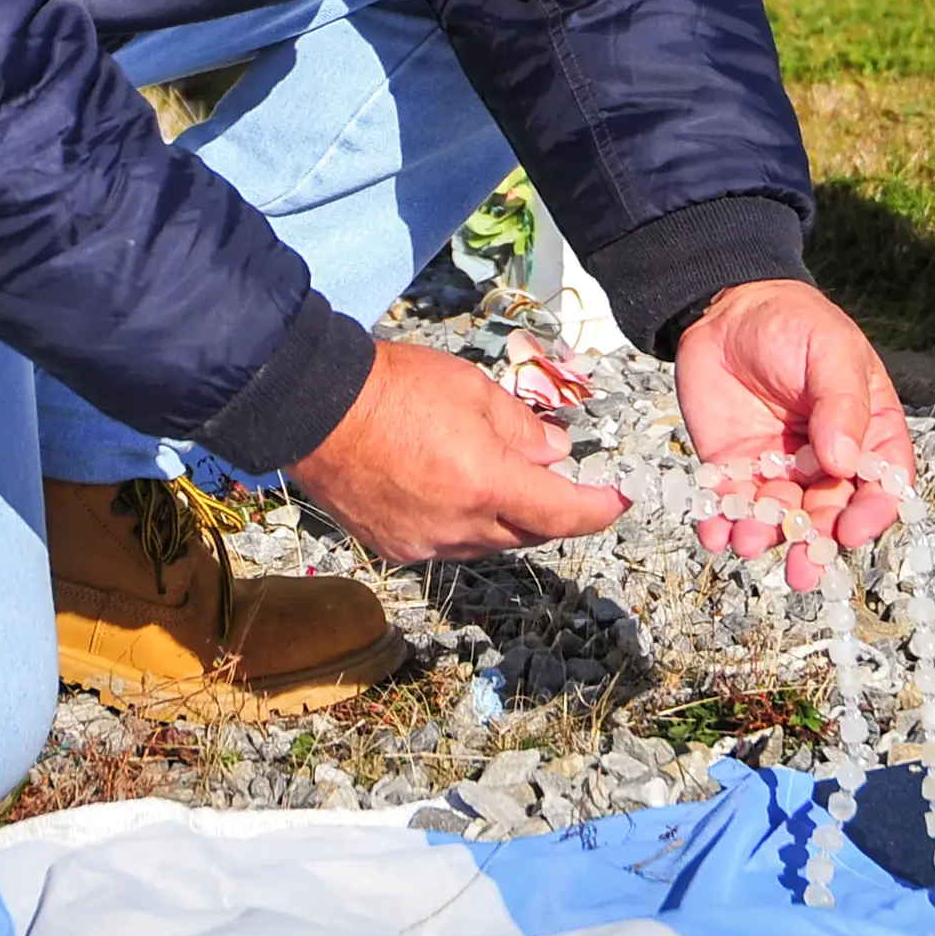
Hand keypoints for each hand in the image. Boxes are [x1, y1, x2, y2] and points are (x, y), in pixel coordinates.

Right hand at [288, 338, 627, 563]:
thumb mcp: (473, 389)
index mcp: (485, 484)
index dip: (596, 510)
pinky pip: (445, 543)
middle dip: (548, 510)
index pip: (561, 514)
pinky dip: (460, 522)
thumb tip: (555, 454)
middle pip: (526, 533)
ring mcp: (423, 543)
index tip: (617, 501)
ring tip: (493, 475)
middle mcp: (458, 526)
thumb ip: (522, 428)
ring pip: (485, 541)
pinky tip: (448, 488)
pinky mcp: (394, 547)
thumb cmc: (395, 388)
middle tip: (559, 481)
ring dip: (502, 516)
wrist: (317, 409)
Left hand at [675, 280, 914, 591]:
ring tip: (750, 543)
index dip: (873, 512)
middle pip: (831, 513)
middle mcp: (828, 461)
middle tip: (802, 569)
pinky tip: (715, 534)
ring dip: (768, 538)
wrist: (726, 309)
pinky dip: (723, 525)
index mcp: (868, 432)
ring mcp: (781, 469)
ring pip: (781, 518)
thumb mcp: (831, 351)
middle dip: (817, 543)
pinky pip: (732, 506)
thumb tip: (844, 461)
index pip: (883, 483)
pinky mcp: (735, 469)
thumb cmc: (794, 324)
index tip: (852, 530)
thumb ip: (842, 403)